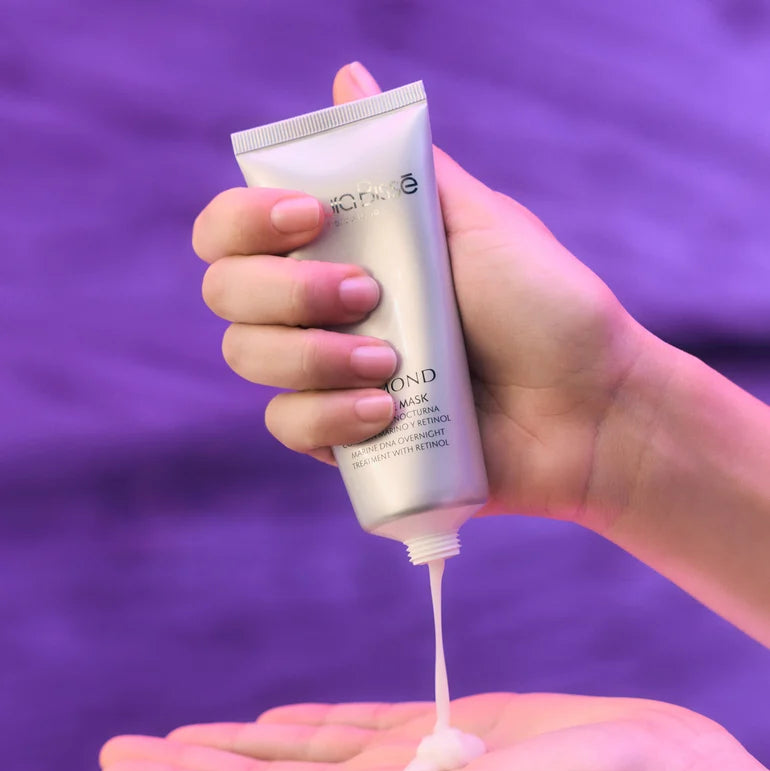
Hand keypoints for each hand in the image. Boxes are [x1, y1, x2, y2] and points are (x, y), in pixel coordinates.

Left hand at [97, 691, 735, 770]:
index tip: (118, 769)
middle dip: (187, 765)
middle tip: (117, 752)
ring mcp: (405, 765)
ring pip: (296, 751)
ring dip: (236, 743)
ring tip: (182, 736)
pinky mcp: (439, 731)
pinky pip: (351, 727)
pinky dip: (306, 725)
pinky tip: (276, 722)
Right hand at [193, 61, 657, 531]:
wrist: (588, 405)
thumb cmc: (543, 305)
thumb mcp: (477, 220)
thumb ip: (402, 162)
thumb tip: (347, 76)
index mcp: (346, 249)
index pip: (236, 228)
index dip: (246, 219)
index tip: (311, 218)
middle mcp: (322, 309)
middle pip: (227, 292)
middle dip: (285, 290)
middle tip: (367, 295)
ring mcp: (328, 376)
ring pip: (249, 358)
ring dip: (311, 355)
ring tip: (389, 363)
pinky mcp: (344, 437)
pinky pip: (289, 426)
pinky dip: (327, 416)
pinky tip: (385, 411)